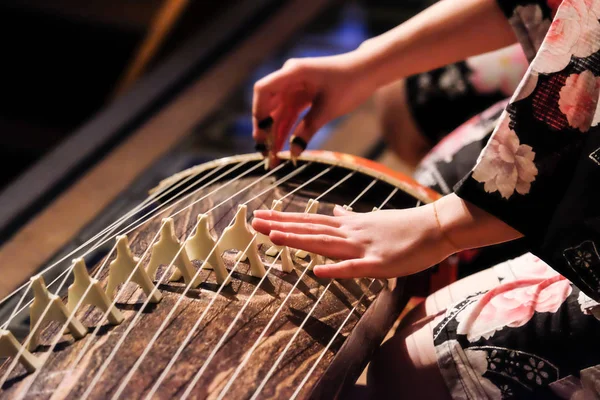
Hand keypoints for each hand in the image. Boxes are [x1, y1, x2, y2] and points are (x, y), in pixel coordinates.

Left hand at [251, 202, 454, 278]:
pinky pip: (353, 268)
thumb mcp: (374, 218)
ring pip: (325, 243)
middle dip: (281, 226)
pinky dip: (335, 269)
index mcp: (350, 224)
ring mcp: (363, 247)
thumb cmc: (405, 226)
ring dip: (298, 240)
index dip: (285, 219)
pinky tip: (316, 271)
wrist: (435, 227)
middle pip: (310, 229)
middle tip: (254, 222)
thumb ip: (352, 217)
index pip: (311, 220)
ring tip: (273, 237)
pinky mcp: (378, 264)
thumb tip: (336, 210)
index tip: (263, 215)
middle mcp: (351, 232)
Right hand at [252, 51, 375, 165]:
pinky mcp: (302, 96)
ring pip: (279, 113)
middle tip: (265, 154)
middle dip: (265, 131)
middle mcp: (290, 78)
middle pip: (268, 105)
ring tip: (273, 157)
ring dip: (275, 134)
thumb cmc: (350, 84)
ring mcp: (295, 88)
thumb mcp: (328, 110)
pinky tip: (284, 148)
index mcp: (293, 73)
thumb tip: (293, 153)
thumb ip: (308, 130)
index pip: (263, 90)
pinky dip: (287, 130)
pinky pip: (290, 114)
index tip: (261, 135)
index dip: (259, 113)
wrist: (368, 71)